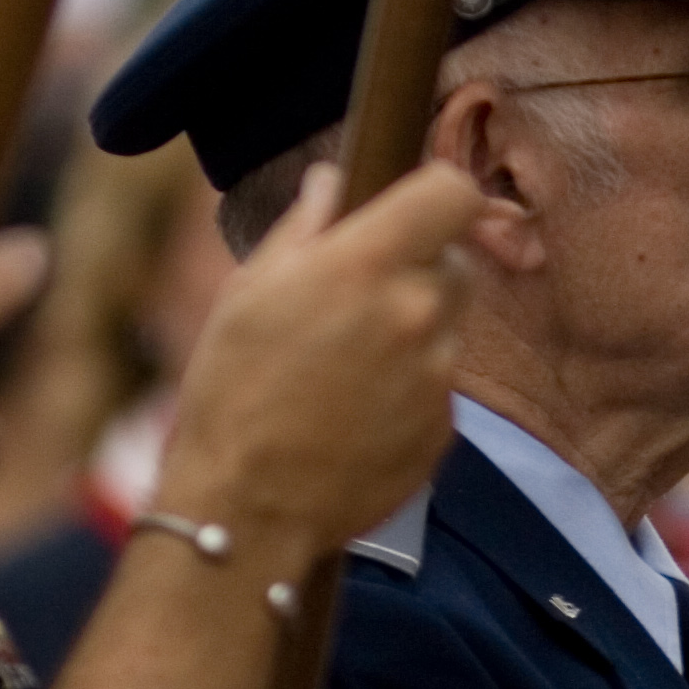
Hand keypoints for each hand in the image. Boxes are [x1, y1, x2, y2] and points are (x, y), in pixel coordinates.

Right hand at [152, 163, 482, 568]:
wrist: (247, 507)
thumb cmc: (233, 392)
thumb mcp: (248, 291)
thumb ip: (304, 226)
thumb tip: (332, 180)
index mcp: (367, 265)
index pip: (453, 193)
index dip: (440, 192)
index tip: (418, 205)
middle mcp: (417, 313)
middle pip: (455, 261)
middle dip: (418, 268)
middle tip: (358, 297)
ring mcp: (438, 375)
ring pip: (446, 326)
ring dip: (412, 330)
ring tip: (345, 366)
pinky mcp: (444, 428)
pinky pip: (438, 384)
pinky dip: (408, 387)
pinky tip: (354, 410)